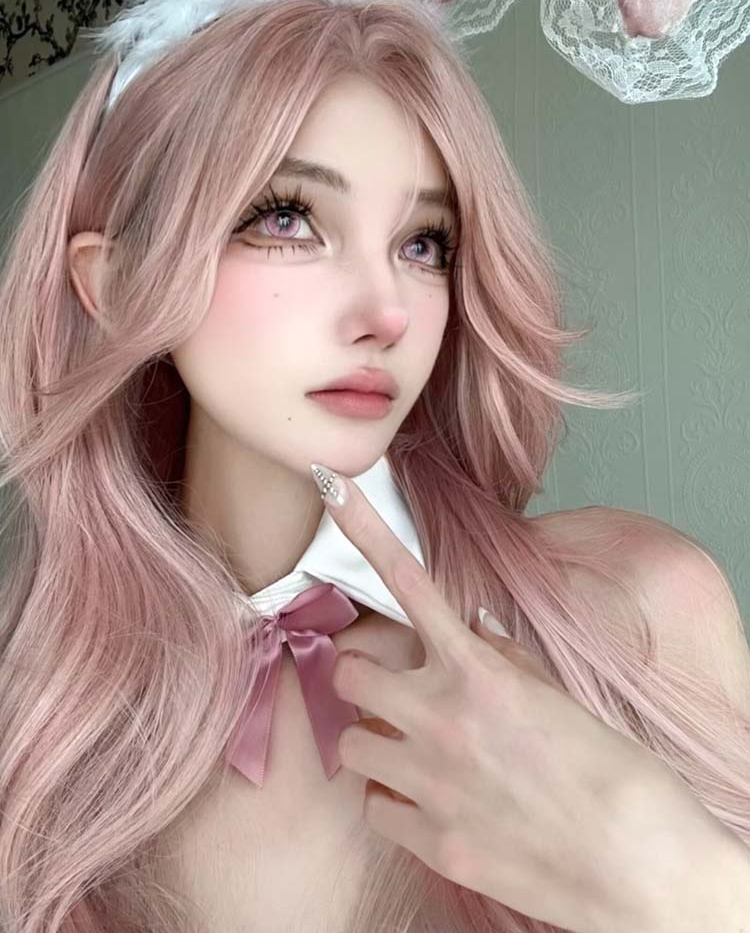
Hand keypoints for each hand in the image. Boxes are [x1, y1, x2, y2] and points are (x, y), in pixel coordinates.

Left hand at [312, 462, 686, 932]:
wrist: (638, 865)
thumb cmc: (611, 772)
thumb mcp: (555, 697)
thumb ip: (501, 660)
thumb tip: (471, 634)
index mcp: (478, 670)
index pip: (408, 582)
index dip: (363, 529)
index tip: (331, 488)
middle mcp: (441, 716)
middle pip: (349, 674)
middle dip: (363, 681)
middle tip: (391, 695)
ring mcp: (428, 779)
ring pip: (352, 746)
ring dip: (376, 744)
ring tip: (416, 757)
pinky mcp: (428, 838)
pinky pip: (374, 807)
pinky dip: (392, 802)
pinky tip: (428, 803)